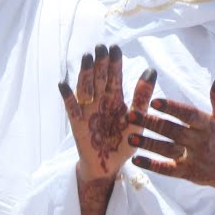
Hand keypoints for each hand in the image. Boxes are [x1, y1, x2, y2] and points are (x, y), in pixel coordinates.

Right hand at [61, 44, 153, 182]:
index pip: (115, 76)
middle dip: (100, 62)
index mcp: (115, 99)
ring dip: (85, 73)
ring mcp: (87, 110)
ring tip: (86, 57)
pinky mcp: (77, 122)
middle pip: (99, 78)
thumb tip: (150, 70)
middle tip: (100, 47)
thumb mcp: (137, 120)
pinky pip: (70, 107)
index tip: (115, 48)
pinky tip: (64, 84)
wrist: (108, 166)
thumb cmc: (124, 143)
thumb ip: (142, 97)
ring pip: (85, 87)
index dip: (114, 63)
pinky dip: (67, 96)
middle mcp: (100, 101)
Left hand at [129, 77, 214, 213]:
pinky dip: (151, 165)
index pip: (188, 114)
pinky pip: (167, 170)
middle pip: (172, 131)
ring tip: (130, 137)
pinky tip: (136, 160)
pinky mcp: (186, 173)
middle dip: (151, 122)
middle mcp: (199, 141)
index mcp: (207, 125)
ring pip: (167, 150)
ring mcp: (192, 158)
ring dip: (147, 143)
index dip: (172, 108)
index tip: (154, 101)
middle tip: (131, 115)